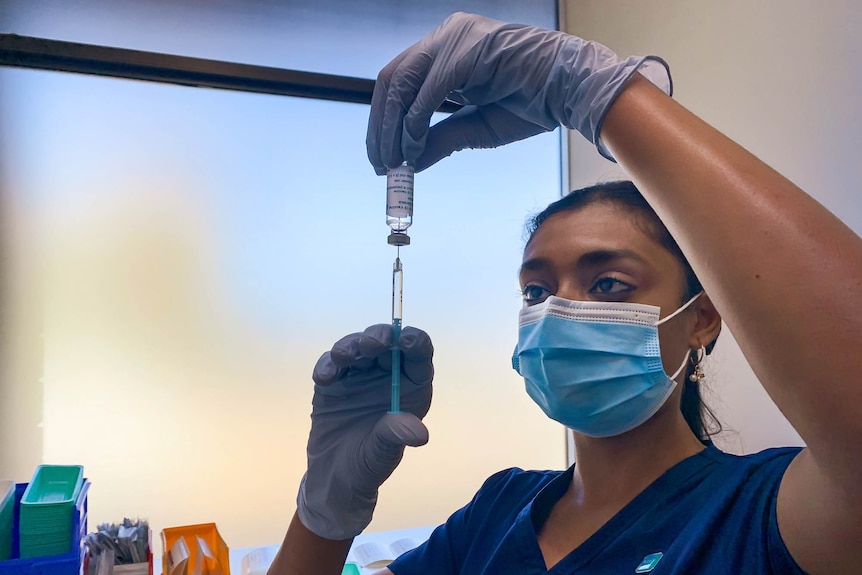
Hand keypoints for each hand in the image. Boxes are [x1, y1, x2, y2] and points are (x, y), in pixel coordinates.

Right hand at [296, 324, 433, 539]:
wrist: (333, 478)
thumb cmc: (368, 465)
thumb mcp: (383, 454)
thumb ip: (396, 436)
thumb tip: (419, 432)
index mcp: (410, 388)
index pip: (418, 355)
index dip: (414, 342)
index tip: (405, 339)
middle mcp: (387, 376)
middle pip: (387, 344)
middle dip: (379, 338)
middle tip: (370, 344)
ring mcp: (359, 375)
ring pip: (358, 347)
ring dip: (351, 346)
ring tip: (344, 356)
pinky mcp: (333, 381)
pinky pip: (331, 363)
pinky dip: (327, 365)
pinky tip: (324, 378)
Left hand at [367, 11, 670, 172]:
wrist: (571, 90)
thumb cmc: (531, 105)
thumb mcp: (476, 129)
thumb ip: (441, 139)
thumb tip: (409, 163)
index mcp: (446, 50)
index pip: (398, 82)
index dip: (383, 122)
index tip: (382, 157)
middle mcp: (445, 38)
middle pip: (391, 80)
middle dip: (380, 127)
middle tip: (380, 165)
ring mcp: (454, 39)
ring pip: (402, 82)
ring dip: (392, 127)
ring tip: (394, 162)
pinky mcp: (467, 51)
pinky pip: (428, 89)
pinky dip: (415, 122)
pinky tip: (414, 148)